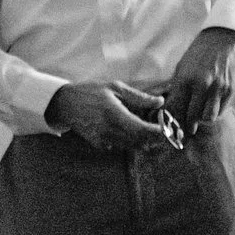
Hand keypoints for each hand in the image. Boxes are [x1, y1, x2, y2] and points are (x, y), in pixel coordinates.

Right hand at [44, 81, 173, 151]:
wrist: (65, 104)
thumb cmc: (90, 92)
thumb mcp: (115, 88)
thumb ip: (139, 97)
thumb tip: (160, 102)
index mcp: (115, 114)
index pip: (144, 131)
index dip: (159, 133)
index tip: (169, 128)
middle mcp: (110, 131)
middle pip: (141, 142)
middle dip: (154, 138)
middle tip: (163, 129)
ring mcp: (105, 140)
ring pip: (133, 146)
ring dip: (143, 140)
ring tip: (147, 127)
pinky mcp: (101, 145)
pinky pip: (122, 146)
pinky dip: (130, 141)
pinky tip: (127, 130)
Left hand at [163, 27, 234, 126]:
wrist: (222, 40)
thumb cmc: (198, 55)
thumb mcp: (182, 67)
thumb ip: (178, 88)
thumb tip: (171, 108)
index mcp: (185, 79)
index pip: (175, 107)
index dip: (172, 119)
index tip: (170, 126)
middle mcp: (201, 85)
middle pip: (191, 116)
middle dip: (187, 125)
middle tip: (185, 130)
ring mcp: (217, 88)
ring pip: (208, 117)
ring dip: (202, 120)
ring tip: (198, 118)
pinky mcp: (230, 90)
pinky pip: (221, 111)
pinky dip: (214, 113)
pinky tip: (210, 108)